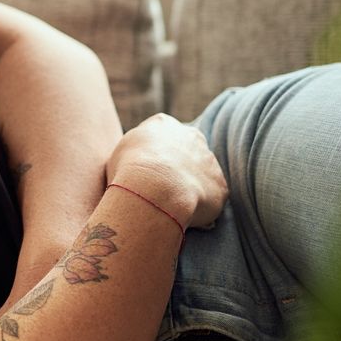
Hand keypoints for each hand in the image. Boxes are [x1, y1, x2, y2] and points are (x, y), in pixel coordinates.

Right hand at [105, 114, 227, 229]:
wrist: (153, 187)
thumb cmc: (128, 171)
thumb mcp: (120, 152)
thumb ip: (134, 152)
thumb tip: (137, 164)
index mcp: (163, 124)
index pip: (162, 135)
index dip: (154, 155)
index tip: (146, 171)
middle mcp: (191, 136)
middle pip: (187, 152)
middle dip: (177, 168)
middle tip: (160, 189)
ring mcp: (209, 160)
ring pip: (200, 176)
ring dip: (189, 188)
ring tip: (169, 207)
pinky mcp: (220, 185)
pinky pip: (210, 198)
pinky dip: (199, 207)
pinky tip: (182, 215)